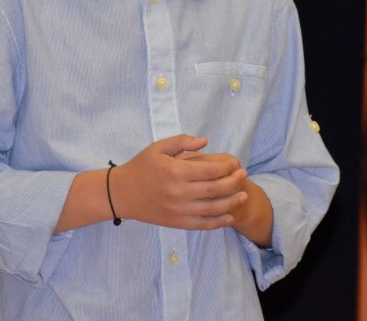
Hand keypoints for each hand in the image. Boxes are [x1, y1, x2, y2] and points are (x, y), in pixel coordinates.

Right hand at [112, 134, 245, 229]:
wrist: (122, 193)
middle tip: (244, 176)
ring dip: (232, 202)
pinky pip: (203, 224)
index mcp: (175, 172)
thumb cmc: (141, 167)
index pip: (210, 170)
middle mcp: (179, 192)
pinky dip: (219, 222)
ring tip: (243, 196)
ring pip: (213, 208)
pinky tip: (229, 216)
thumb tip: (205, 141)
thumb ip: (182, 141)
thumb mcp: (158, 147)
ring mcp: (179, 210)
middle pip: (215, 189)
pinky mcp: (177, 222)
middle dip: (234, 182)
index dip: (227, 167)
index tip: (235, 163)